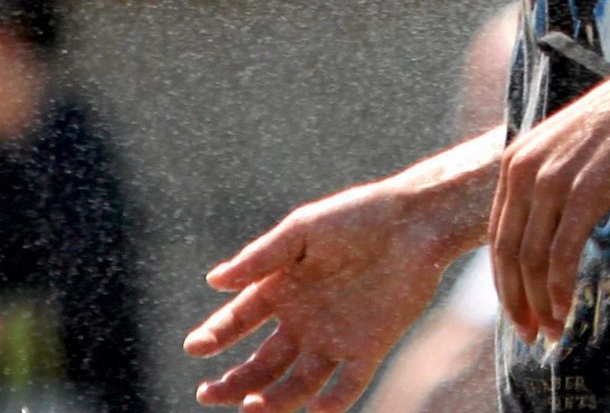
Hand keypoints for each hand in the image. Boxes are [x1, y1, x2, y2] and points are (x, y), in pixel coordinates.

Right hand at [190, 154, 484, 411]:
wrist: (414, 221)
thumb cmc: (356, 217)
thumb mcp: (303, 230)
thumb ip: (262, 257)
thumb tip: (214, 280)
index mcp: (282, 289)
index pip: (239, 321)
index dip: (216, 335)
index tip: (195, 347)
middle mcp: (302, 321)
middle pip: (261, 364)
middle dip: (233, 382)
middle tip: (208, 394)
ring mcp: (333, 339)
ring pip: (296, 384)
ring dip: (273, 401)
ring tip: (251, 407)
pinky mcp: (368, 349)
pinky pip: (346, 386)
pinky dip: (331, 404)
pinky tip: (314, 410)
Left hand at [489, 66, 609, 344]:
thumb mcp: (566, 150)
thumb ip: (548, 185)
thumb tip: (547, 236)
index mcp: (514, 162)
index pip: (498, 235)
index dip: (505, 281)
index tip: (517, 311)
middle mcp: (524, 171)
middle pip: (508, 253)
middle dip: (516, 302)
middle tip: (529, 334)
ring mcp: (553, 181)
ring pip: (533, 259)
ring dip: (541, 303)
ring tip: (552, 330)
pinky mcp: (585, 192)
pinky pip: (562, 254)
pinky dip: (561, 289)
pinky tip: (566, 310)